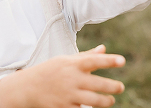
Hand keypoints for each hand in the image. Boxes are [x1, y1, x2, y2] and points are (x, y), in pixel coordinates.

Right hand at [0, 45, 125, 107]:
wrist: (27, 88)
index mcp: (72, 64)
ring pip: (94, 101)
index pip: (94, 60)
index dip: (109, 60)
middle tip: (120, 87)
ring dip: (106, 102)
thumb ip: (86, 56)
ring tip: (110, 100)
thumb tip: (104, 48)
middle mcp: (71, 79)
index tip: (122, 61)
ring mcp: (68, 95)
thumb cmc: (49, 71)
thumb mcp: (65, 60)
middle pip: (98, 84)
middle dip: (113, 87)